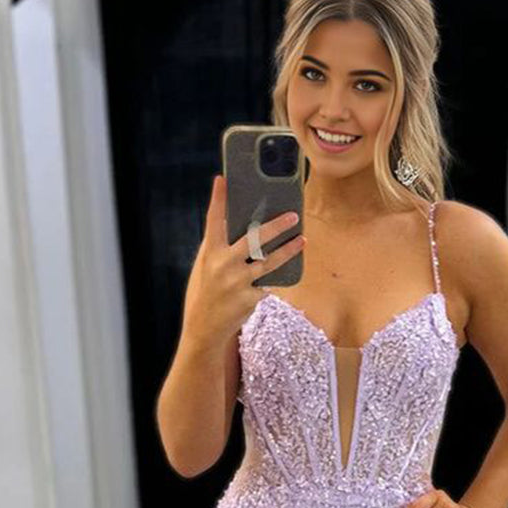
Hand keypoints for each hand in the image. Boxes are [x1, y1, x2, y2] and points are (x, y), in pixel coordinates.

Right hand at [181, 174, 304, 347]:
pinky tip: (285, 270)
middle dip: (275, 226)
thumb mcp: (205, 266)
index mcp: (210, 253)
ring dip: (288, 250)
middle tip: (293, 216)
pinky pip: (268, 283)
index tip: (222, 179)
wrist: (205, 328)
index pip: (213, 220)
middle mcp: (223, 265)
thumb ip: (219, 247)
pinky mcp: (249, 299)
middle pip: (253, 239)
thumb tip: (235, 224)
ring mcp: (237, 283)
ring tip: (302, 240)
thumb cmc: (206, 291)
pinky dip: (274, 277)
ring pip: (269, 262)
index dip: (218, 199)